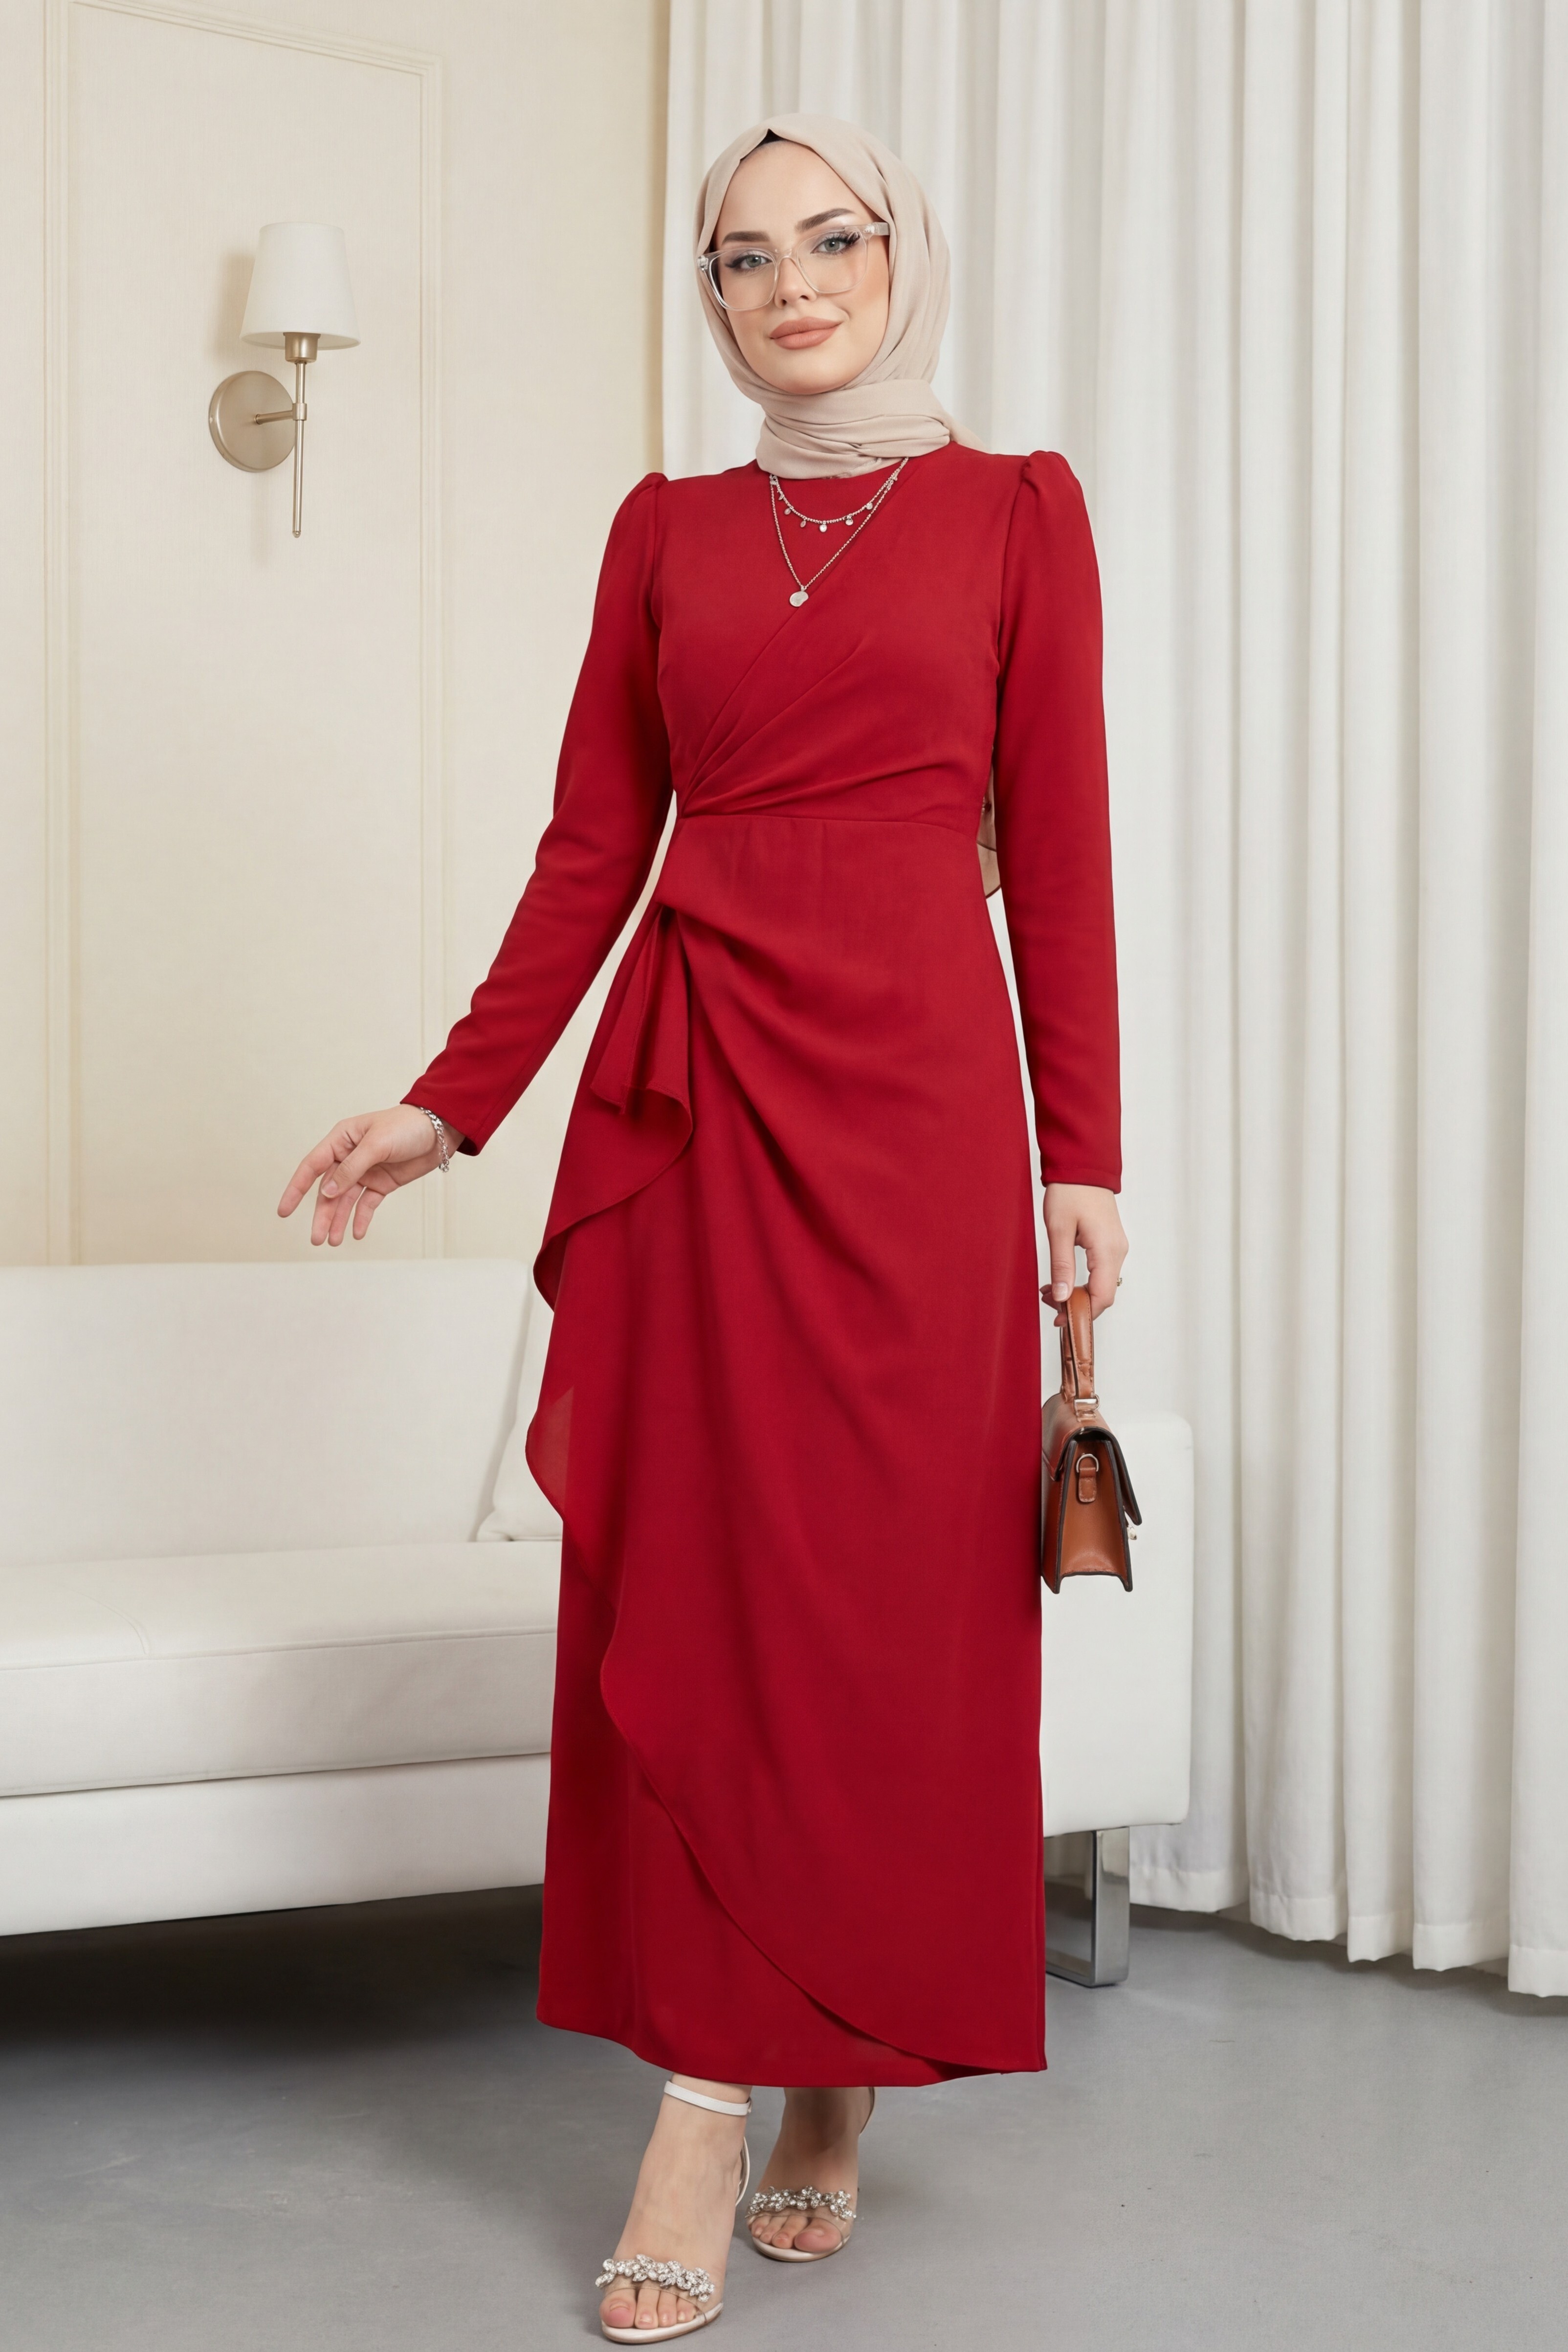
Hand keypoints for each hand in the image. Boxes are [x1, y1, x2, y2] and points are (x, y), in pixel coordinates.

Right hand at [276, 1106, 463, 1246]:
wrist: (440, 1130)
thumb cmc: (407, 1126)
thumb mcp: (376, 1145)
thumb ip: (351, 1169)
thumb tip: (326, 1191)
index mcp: (341, 1139)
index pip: (311, 1166)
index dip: (296, 1189)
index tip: (284, 1211)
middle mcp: (349, 1156)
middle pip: (328, 1190)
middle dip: (321, 1215)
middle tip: (316, 1239)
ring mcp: (366, 1171)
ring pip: (345, 1200)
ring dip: (338, 1220)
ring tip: (333, 1241)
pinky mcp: (382, 1182)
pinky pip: (366, 1204)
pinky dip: (360, 1218)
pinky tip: (356, 1233)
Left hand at [1043, 1184, 1127, 1318]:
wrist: (1083, 1167)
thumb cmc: (1070, 1193)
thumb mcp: (1058, 1229)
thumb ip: (1062, 1265)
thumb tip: (1061, 1297)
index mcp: (1107, 1250)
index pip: (1102, 1297)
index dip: (1082, 1313)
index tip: (1059, 1319)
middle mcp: (1117, 1252)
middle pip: (1103, 1295)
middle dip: (1076, 1305)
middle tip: (1047, 1303)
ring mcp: (1117, 1248)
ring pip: (1102, 1285)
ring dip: (1078, 1294)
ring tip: (1050, 1291)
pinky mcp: (1111, 1244)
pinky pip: (1101, 1272)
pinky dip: (1083, 1282)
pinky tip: (1063, 1279)